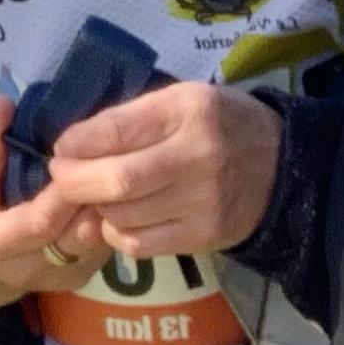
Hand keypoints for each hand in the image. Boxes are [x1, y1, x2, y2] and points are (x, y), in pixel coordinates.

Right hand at [0, 96, 103, 309]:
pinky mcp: (79, 279)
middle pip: (74, 236)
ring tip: (121, 172)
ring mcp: (57, 279)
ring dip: (110, 209)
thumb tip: (4, 101)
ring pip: (95, 244)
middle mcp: (26, 270)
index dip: (62, 196)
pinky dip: (113, 220)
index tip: (78, 162)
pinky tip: (119, 193)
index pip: (37, 224)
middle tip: (114, 161)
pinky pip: (102, 248)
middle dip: (95, 200)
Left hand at [40, 82, 281, 260]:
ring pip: (124, 215)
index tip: (62, 147)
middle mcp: (199, 156)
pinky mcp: (206, 236)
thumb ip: (130, 118)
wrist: (281, 165)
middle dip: (75, 181)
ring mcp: (204, 201)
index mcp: (189, 110)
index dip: (79, 143)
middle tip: (62, 176)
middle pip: (118, 181)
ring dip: (96, 208)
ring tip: (95, 195)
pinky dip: (118, 232)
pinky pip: (141, 244)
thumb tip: (73, 145)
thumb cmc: (218, 123)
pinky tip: (120, 218)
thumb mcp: (181, 100)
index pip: (118, 130)